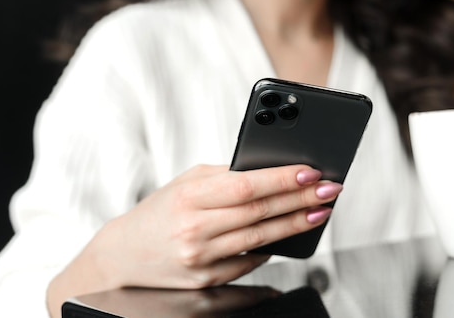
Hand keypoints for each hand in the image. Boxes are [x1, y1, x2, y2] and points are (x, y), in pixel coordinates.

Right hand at [47, 164, 339, 316]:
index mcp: (189, 198)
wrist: (124, 256)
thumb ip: (226, 176)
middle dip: (300, 199)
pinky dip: (272, 248)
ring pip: (261, 240)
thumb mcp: (186, 183)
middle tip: (329, 189)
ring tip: (320, 211)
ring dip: (295, 224)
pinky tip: (291, 235)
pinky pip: (249, 263)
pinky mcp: (207, 282)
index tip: (311, 171)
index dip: (282, 179)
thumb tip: (272, 171)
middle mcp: (195, 230)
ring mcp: (201, 260)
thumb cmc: (159, 211)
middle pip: (260, 213)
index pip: (246, 186)